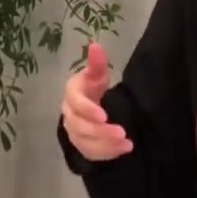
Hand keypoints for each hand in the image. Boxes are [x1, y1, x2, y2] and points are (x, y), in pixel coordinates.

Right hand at [60, 42, 132, 161]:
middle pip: (80, 127)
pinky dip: (108, 153)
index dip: (87, 110)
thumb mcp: (96, 75)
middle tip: (121, 132)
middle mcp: (69, 115)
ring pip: (86, 142)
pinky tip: (124, 148)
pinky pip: (92, 153)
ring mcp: (74, 133)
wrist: (87, 108)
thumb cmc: (92, 88)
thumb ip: (96, 63)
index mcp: (72, 95)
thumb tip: (95, 44)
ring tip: (127, 143)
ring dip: (106, 144)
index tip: (104, 115)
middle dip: (100, 131)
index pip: (75, 104)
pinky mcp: (82, 146)